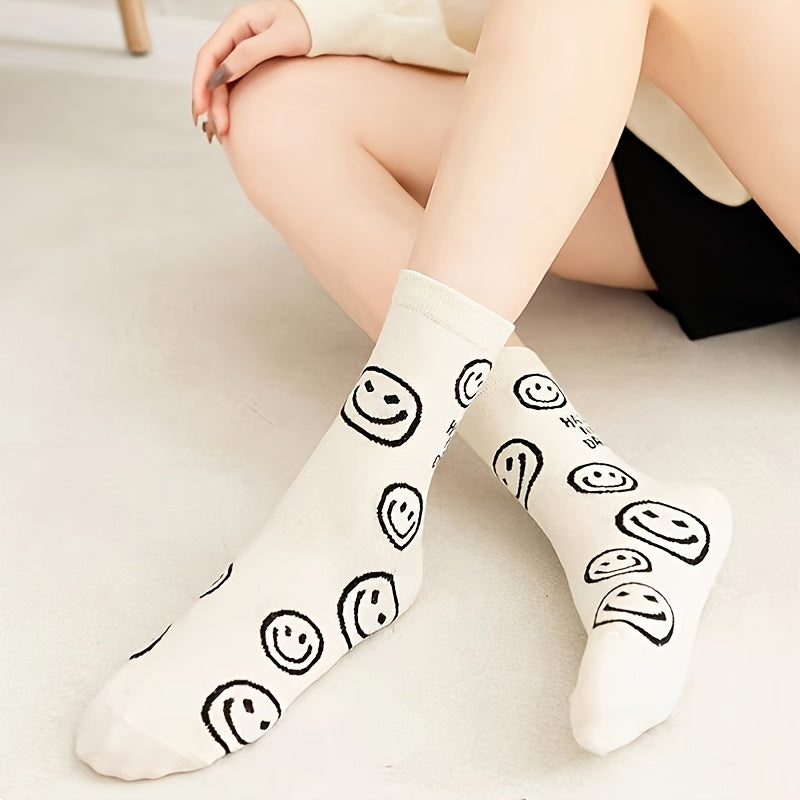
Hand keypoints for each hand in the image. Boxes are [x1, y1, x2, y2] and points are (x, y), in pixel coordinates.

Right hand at [192, 1, 311, 140]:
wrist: (327, 26)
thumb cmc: (309, 26)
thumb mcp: (281, 39)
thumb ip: (249, 54)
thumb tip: (220, 76)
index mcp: (238, 23)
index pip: (208, 55)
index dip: (201, 83)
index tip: (201, 109)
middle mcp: (237, 35)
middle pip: (214, 72)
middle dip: (212, 102)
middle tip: (218, 130)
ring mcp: (244, 50)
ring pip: (223, 81)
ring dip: (219, 106)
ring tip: (222, 132)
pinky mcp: (253, 64)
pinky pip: (235, 84)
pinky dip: (231, 102)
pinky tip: (231, 119)